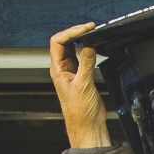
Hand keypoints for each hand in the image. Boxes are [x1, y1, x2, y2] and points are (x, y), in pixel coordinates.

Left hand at [50, 23, 110, 148]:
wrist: (87, 125)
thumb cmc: (79, 111)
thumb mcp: (83, 85)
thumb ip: (86, 64)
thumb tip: (89, 47)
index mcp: (58, 70)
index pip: (58, 42)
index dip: (70, 32)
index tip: (85, 29)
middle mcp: (63, 69)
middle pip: (65, 43)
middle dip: (76, 33)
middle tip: (90, 28)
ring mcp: (72, 72)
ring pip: (73, 49)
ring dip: (82, 40)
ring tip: (93, 34)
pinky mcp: (82, 77)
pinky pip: (83, 58)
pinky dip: (89, 50)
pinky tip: (96, 49)